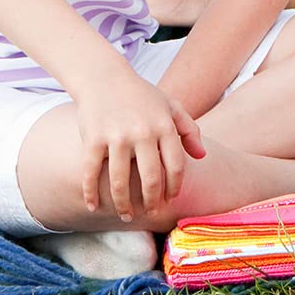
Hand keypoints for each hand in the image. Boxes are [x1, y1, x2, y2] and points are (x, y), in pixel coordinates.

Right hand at [75, 70, 204, 220]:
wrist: (106, 79)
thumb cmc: (142, 96)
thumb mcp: (171, 106)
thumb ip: (189, 130)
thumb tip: (203, 156)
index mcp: (164, 125)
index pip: (176, 165)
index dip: (174, 186)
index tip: (171, 200)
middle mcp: (143, 132)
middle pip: (150, 178)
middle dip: (152, 201)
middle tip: (151, 214)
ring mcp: (117, 137)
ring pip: (120, 181)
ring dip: (123, 204)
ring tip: (126, 215)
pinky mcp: (93, 139)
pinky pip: (91, 173)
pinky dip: (91, 193)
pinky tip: (93, 207)